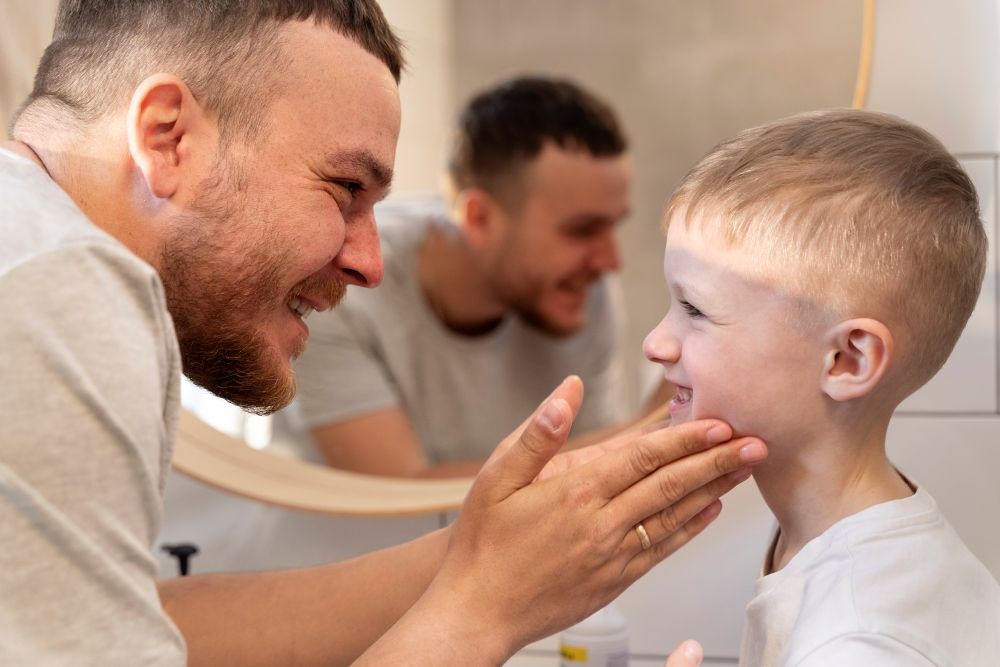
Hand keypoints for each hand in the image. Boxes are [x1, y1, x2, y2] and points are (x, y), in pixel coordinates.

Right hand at [418, 376, 766, 662]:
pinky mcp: (616, 580)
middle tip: (755, 443)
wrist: (478, 610)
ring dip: (714, 491)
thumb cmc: (483, 543)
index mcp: (577, 492)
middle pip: (672, 485)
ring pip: (675, 517)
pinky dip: (691, 529)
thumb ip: (538, 433)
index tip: (719, 423)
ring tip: (745, 470)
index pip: (644, 457)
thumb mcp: (496, 477)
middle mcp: (603, 524)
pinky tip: (710, 512)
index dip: (686, 439)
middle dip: (717, 462)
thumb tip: (569, 391)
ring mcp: (613, 555)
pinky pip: (663, 549)